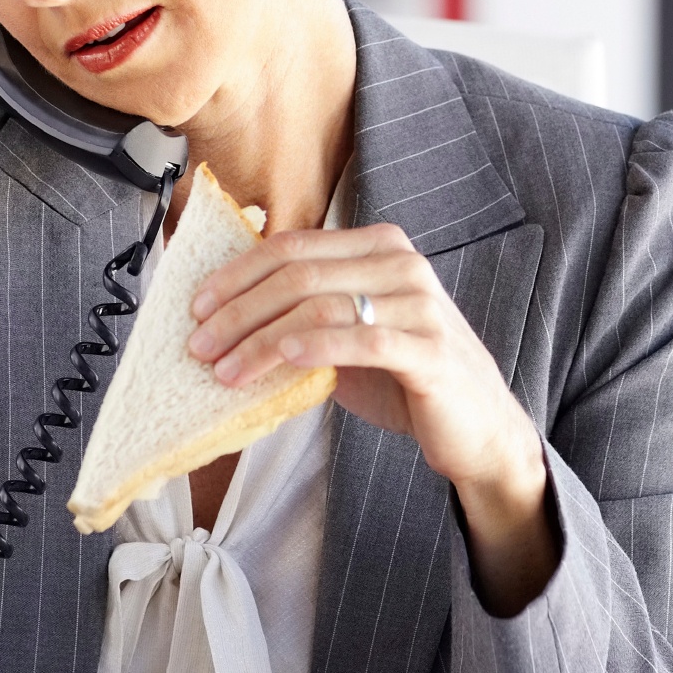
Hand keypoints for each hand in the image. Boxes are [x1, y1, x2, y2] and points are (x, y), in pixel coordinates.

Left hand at [187, 223, 558, 611]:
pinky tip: (281, 360)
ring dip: (261, 340)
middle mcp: (402, 264)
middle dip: (239, 310)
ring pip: (320, 306)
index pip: (294, 245)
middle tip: (199, 344)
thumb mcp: (350, 334)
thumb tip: (225, 316)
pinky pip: (361, 340)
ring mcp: (420, 305)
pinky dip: (314, 348)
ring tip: (224, 369)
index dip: (238, 273)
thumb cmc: (404, 379)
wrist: (476, 427)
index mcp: (380, 247)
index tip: (197, 306)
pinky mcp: (430, 350)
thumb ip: (306, 313)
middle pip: (300, 273)